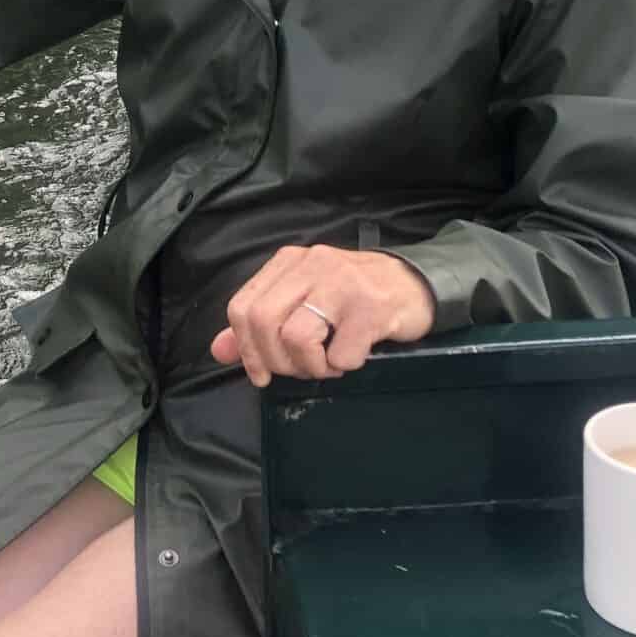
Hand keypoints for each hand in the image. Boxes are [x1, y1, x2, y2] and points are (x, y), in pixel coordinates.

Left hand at [209, 245, 436, 386]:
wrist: (415, 285)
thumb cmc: (354, 296)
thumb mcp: (303, 301)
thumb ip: (260, 324)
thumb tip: (219, 350)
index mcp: (289, 262)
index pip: (242, 306)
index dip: (245, 348)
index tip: (260, 373)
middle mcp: (312, 265)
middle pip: (263, 321)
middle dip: (274, 360)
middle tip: (297, 370)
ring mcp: (342, 284)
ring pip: (296, 337)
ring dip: (309, 366)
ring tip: (327, 363)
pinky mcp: (371, 308)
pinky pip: (340, 354)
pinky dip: (342, 366)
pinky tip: (353, 356)